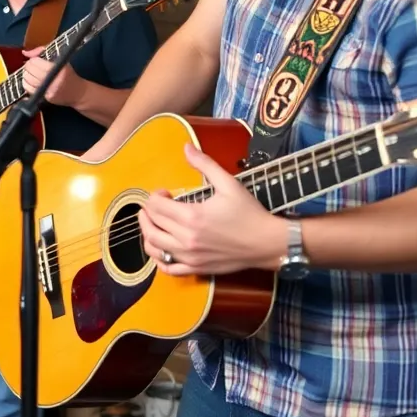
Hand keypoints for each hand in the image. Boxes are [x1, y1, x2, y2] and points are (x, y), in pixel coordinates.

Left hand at [20, 48, 84, 107]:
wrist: (78, 93)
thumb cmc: (68, 74)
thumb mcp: (59, 59)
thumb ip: (41, 52)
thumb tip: (25, 53)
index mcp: (57, 68)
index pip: (35, 61)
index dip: (33, 59)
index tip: (36, 60)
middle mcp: (53, 79)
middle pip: (29, 69)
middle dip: (29, 66)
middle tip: (33, 66)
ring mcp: (48, 89)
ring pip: (27, 79)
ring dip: (27, 74)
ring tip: (32, 73)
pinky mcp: (45, 97)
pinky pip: (28, 89)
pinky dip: (27, 84)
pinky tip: (32, 81)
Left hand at [139, 143, 284, 275]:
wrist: (268, 243)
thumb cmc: (249, 213)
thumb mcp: (229, 184)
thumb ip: (205, 164)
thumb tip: (186, 147)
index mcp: (192, 217)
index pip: (156, 206)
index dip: (154, 196)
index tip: (165, 193)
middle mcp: (186, 239)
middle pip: (151, 225)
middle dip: (148, 212)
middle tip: (155, 205)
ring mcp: (190, 257)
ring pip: (153, 247)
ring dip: (147, 233)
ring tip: (153, 223)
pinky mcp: (196, 269)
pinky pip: (167, 268)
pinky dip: (158, 258)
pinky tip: (160, 247)